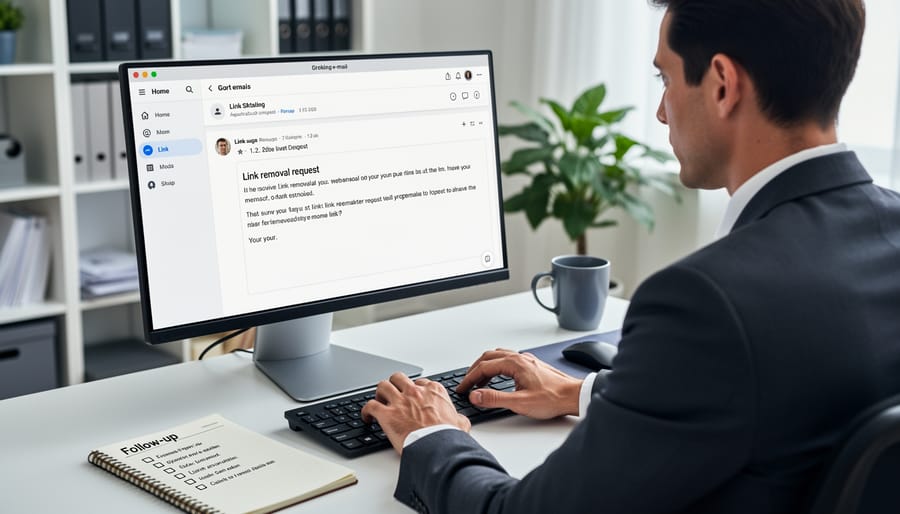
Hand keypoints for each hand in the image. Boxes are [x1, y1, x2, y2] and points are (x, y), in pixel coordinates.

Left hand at [361, 372, 470, 453]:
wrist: (437, 447)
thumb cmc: (448, 436)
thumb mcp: (461, 424)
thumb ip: (458, 418)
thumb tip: (460, 420)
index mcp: (433, 391)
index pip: (420, 382)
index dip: (415, 389)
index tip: (413, 396)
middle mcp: (415, 392)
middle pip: (399, 378)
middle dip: (394, 384)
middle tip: (393, 394)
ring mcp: (400, 401)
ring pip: (383, 386)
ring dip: (379, 393)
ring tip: (379, 401)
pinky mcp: (387, 414)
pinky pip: (370, 406)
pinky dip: (365, 410)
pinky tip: (366, 416)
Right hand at [456, 349, 582, 418]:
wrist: (574, 396)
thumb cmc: (553, 398)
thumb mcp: (520, 403)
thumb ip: (495, 399)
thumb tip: (476, 395)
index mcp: (515, 363)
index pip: (484, 367)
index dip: (470, 378)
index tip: (462, 388)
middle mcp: (520, 358)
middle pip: (489, 357)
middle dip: (474, 370)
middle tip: (466, 383)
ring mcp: (526, 361)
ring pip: (499, 357)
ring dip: (486, 367)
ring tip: (479, 381)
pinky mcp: (532, 366)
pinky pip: (508, 361)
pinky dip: (497, 368)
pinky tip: (498, 379)